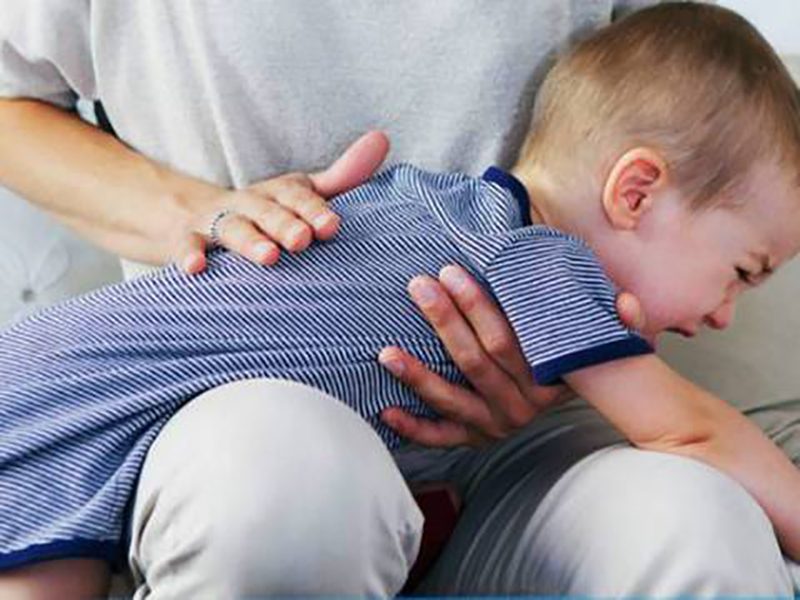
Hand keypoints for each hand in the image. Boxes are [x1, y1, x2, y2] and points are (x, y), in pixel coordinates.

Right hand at [174, 131, 389, 273]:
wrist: (186, 211)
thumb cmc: (264, 210)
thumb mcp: (299, 192)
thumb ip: (342, 175)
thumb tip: (383, 138)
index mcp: (279, 193)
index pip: (298, 196)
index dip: (314, 209)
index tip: (332, 227)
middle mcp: (249, 203)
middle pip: (268, 211)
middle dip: (286, 224)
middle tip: (303, 240)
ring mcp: (217, 221)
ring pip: (233, 228)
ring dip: (249, 241)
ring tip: (268, 257)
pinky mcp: (187, 239)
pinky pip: (187, 246)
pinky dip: (189, 255)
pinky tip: (196, 268)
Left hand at [379, 264, 645, 446]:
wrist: (593, 409)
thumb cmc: (581, 360)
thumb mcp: (610, 340)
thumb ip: (619, 320)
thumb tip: (627, 304)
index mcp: (548, 379)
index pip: (507, 340)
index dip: (477, 305)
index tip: (452, 271)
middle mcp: (522, 406)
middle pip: (475, 361)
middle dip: (444, 320)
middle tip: (419, 286)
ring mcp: (497, 426)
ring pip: (453, 400)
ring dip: (418, 375)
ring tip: (385, 351)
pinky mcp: (477, 440)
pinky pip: (442, 438)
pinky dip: (414, 428)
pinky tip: (387, 409)